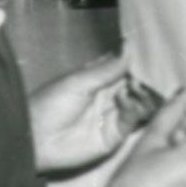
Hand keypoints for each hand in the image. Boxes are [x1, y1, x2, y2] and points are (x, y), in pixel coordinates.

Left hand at [28, 53, 151, 175]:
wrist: (36, 139)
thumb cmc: (50, 105)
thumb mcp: (79, 81)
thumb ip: (107, 68)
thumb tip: (129, 47)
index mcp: (97, 80)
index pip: (124, 69)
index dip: (136, 63)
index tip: (148, 56)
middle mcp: (108, 97)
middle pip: (136, 86)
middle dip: (143, 79)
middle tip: (143, 74)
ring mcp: (113, 116)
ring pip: (139, 103)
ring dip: (142, 94)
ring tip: (135, 87)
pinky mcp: (116, 134)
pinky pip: (133, 120)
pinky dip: (134, 108)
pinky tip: (125, 100)